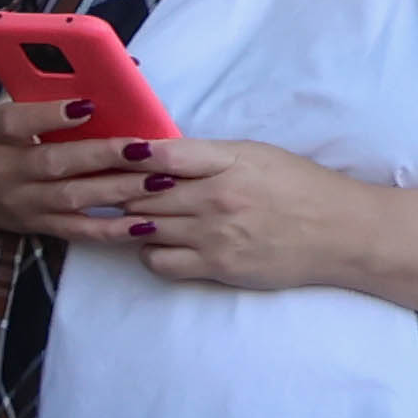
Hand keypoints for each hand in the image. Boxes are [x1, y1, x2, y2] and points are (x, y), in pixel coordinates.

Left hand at [0, 122, 394, 292]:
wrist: (344, 233)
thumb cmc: (301, 188)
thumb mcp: (256, 155)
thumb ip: (206, 155)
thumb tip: (152, 151)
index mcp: (228, 161)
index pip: (159, 154)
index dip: (119, 153)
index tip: (91, 151)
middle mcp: (217, 197)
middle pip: (139, 193)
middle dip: (104, 189)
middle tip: (73, 185)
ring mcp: (215, 234)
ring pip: (142, 227)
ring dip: (119, 221)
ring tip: (98, 214)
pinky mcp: (217, 267)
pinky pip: (159, 262)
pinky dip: (145, 253)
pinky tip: (147, 244)